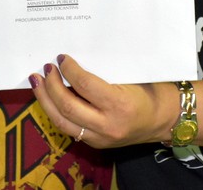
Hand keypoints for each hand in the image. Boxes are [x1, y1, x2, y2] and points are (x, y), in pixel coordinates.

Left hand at [29, 55, 173, 148]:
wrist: (165, 120)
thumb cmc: (151, 91)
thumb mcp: (131, 76)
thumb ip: (104, 72)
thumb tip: (74, 59)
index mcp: (119, 104)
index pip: (84, 85)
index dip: (69, 69)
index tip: (61, 57)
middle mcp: (108, 124)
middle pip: (68, 106)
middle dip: (51, 86)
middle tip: (45, 69)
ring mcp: (101, 137)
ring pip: (62, 121)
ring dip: (46, 100)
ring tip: (37, 82)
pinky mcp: (96, 144)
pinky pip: (69, 128)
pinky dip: (56, 112)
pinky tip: (48, 98)